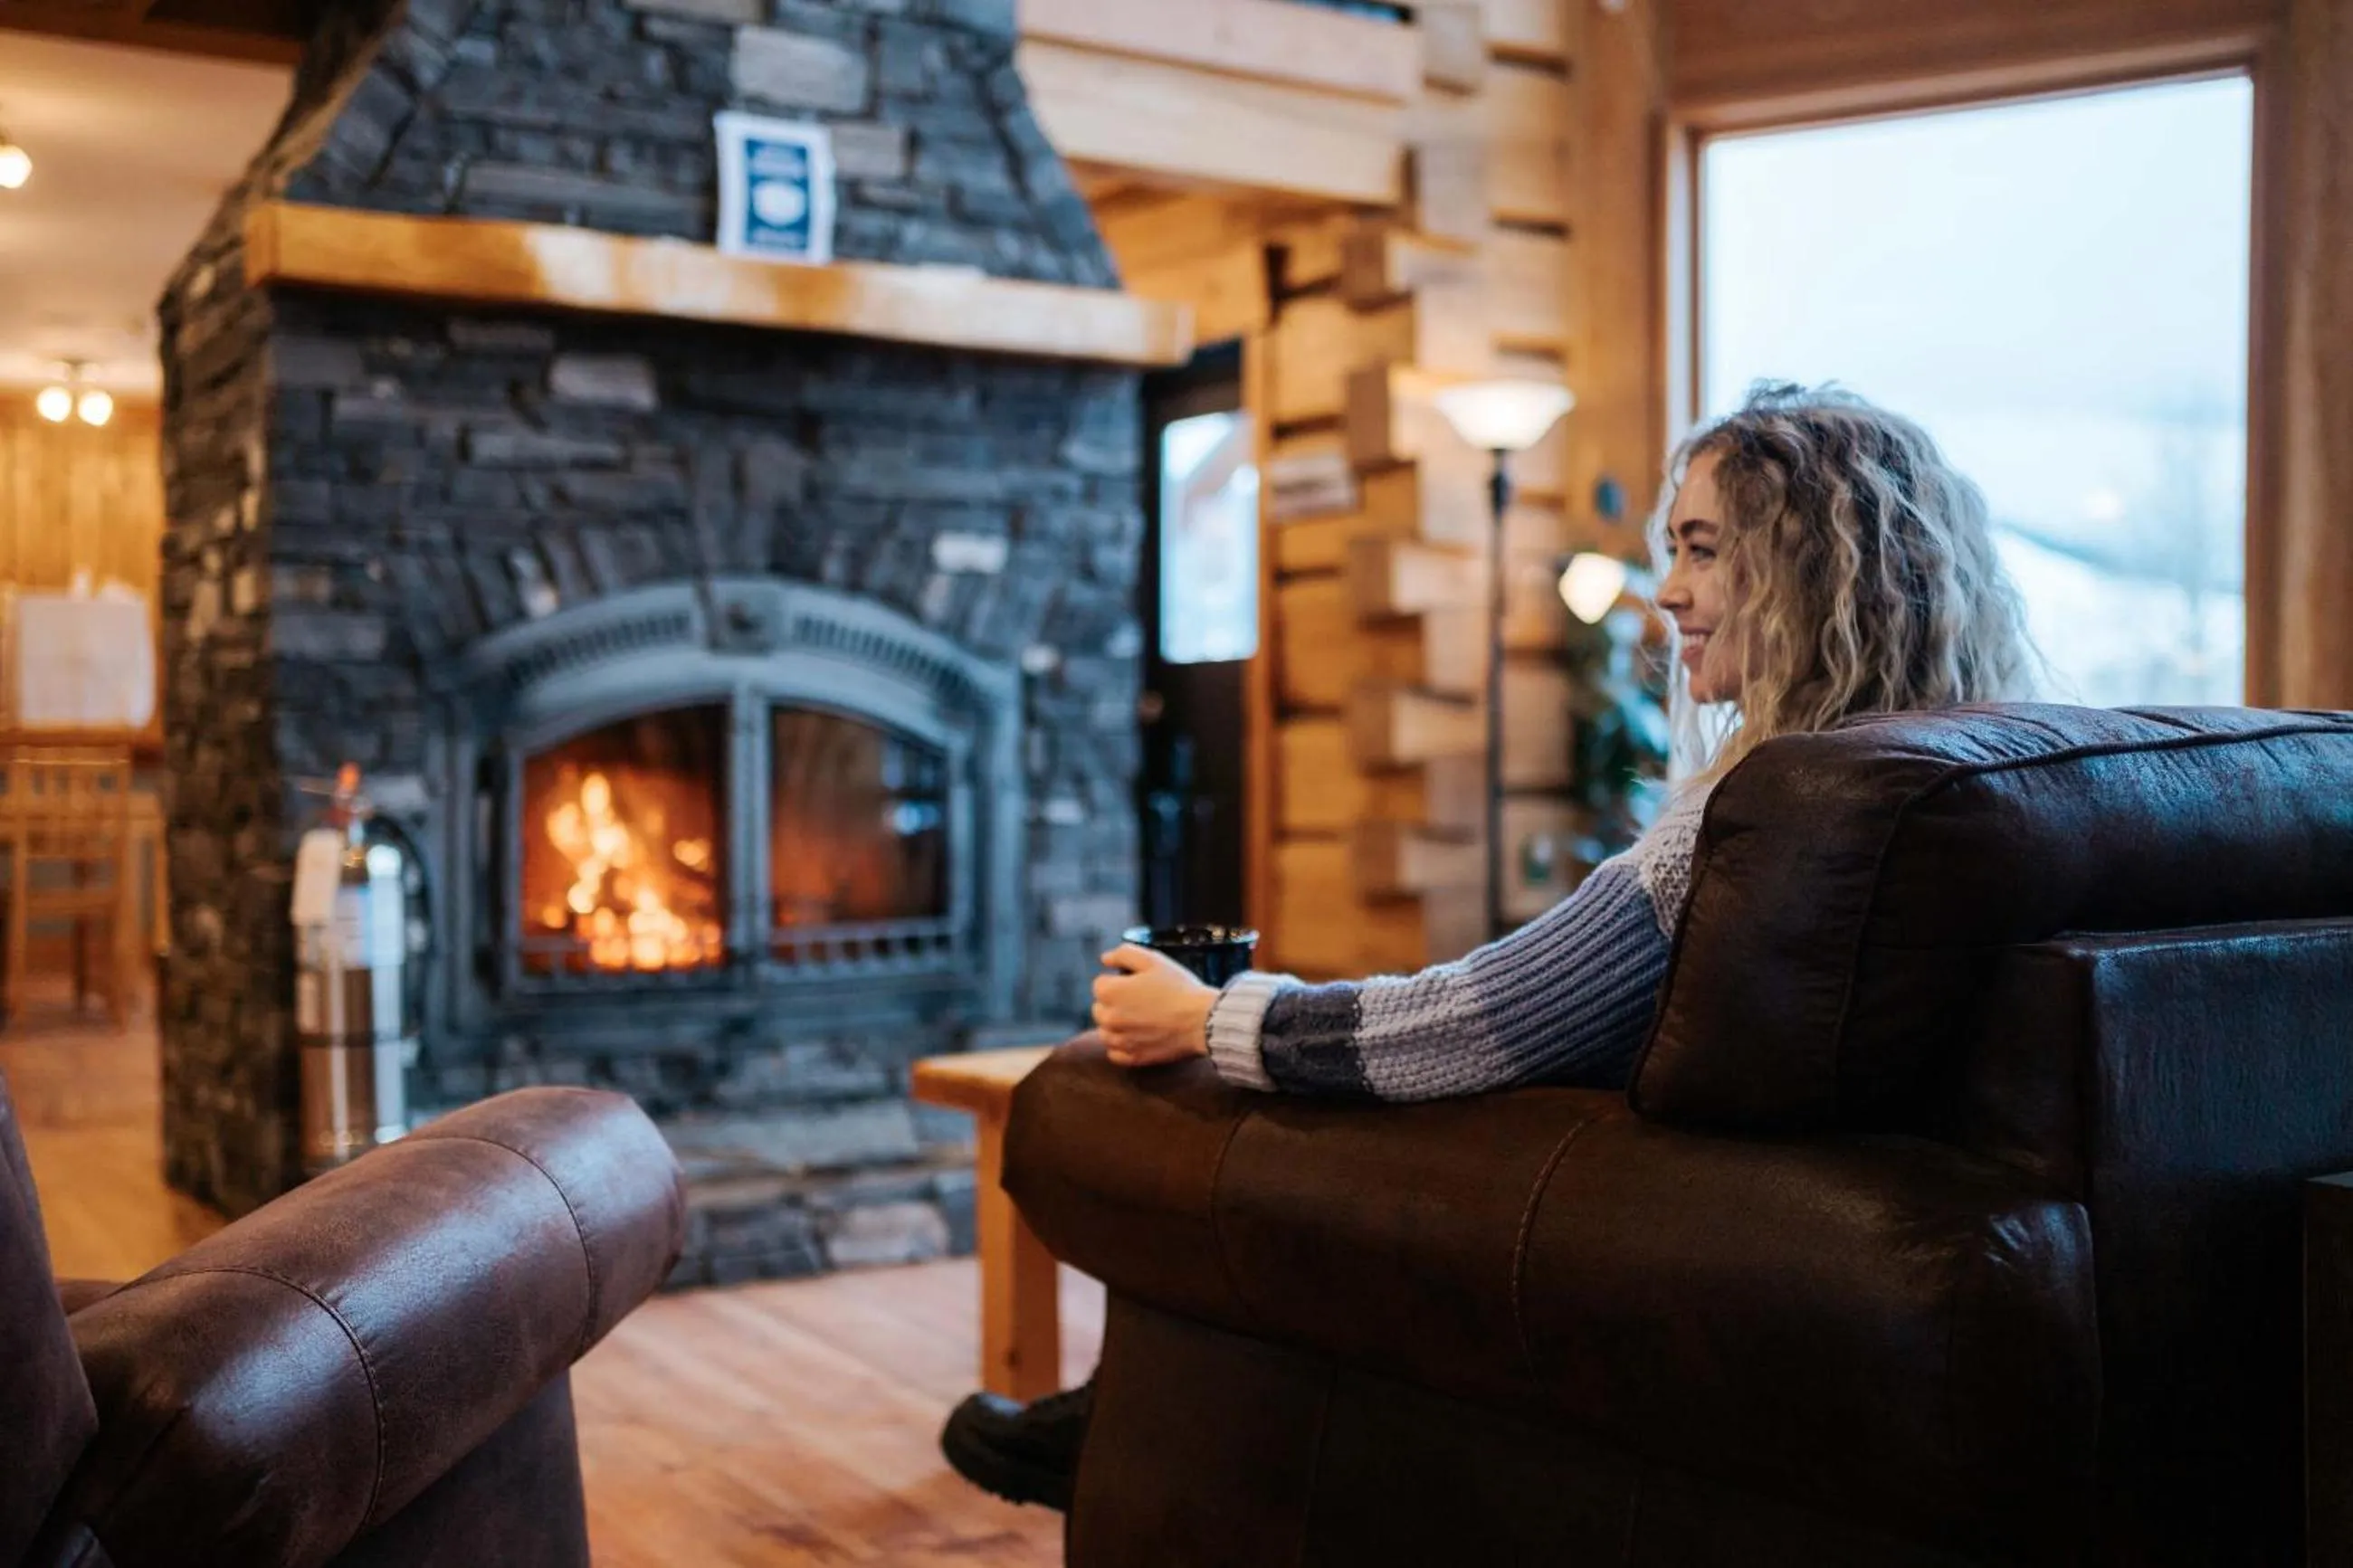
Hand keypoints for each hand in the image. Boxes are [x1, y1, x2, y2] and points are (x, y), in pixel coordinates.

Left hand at [1091, 944, 1217, 1068]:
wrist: (1202, 1020)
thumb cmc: (1178, 988)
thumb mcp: (1152, 960)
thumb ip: (1123, 954)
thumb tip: (1104, 959)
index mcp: (1109, 993)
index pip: (1100, 984)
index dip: (1119, 981)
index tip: (1138, 983)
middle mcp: (1108, 1019)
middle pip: (1100, 1008)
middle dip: (1115, 1003)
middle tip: (1142, 1000)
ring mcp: (1119, 1041)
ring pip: (1105, 1031)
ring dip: (1116, 1025)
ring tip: (1141, 1018)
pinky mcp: (1132, 1057)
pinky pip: (1115, 1053)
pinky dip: (1122, 1045)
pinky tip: (1139, 1037)